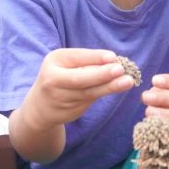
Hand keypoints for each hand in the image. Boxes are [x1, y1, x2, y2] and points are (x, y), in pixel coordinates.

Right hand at [20, 48, 136, 131]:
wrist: (40, 106)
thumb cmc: (59, 77)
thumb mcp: (66, 64)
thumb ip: (86, 63)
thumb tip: (113, 60)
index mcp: (53, 61)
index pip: (76, 58)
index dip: (95, 58)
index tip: (113, 57)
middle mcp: (53, 80)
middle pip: (80, 78)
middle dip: (101, 74)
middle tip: (120, 69)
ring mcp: (60, 97)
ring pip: (88, 91)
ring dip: (109, 86)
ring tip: (127, 81)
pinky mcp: (69, 111)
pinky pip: (89, 101)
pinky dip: (104, 93)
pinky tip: (117, 88)